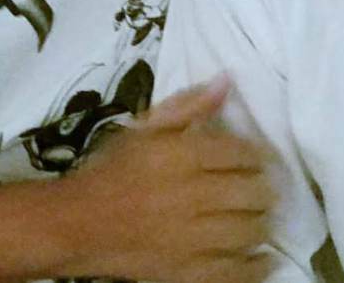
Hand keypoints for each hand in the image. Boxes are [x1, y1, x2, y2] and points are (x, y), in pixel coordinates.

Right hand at [64, 75, 275, 282]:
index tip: (261, 157)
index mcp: (182, 156)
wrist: (76, 223)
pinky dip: (255, 265)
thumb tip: (227, 80)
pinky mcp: (186, 273)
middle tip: (266, 187)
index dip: (259, 154)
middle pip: (251, 192)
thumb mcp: (146, 126)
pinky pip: (234, 272)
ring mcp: (190, 239)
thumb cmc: (112, 169)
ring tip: (262, 216)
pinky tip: (262, 256)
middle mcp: (191, 196)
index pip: (242, 153)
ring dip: (262, 222)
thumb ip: (190, 104)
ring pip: (248, 231)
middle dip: (265, 188)